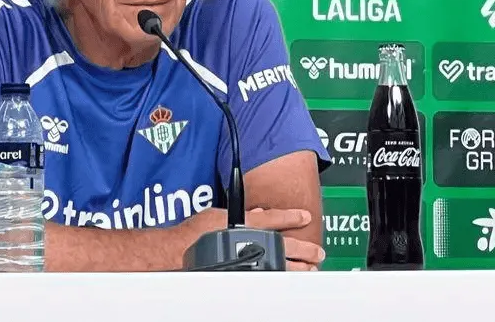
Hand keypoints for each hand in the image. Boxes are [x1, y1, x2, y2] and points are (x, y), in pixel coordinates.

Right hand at [189, 207, 324, 270]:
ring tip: (311, 268)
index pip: (273, 218)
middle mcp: (248, 241)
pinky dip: (281, 278)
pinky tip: (290, 281)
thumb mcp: (216, 215)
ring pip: (280, 264)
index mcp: (242, 222)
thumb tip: (256, 214)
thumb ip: (238, 214)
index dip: (292, 217)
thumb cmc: (192, 234)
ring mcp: (247, 259)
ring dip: (298, 266)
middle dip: (304, 248)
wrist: (177, 253)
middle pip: (284, 244)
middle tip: (318, 252)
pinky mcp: (243, 273)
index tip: (306, 216)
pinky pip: (268, 275)